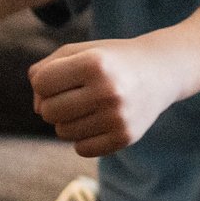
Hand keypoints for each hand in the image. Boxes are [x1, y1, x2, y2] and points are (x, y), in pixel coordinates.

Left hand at [28, 39, 181, 156]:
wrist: (162, 71)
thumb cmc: (111, 60)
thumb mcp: (80, 51)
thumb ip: (45, 70)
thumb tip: (37, 107)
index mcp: (95, 63)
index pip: (41, 83)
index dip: (46, 81)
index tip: (65, 76)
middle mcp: (108, 90)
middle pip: (47, 111)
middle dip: (53, 103)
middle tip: (75, 94)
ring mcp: (118, 116)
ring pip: (62, 132)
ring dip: (69, 120)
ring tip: (90, 105)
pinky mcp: (125, 137)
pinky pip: (81, 148)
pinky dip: (84, 137)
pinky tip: (100, 121)